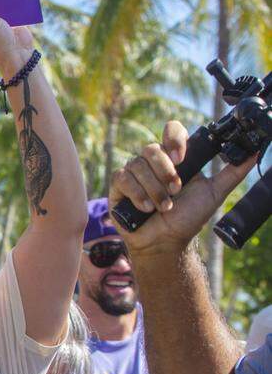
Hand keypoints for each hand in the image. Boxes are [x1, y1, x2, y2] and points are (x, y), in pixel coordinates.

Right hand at [110, 120, 256, 257]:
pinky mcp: (118, 185)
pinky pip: (123, 178)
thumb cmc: (187, 218)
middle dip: (165, 172)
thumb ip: (233, 172)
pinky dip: (137, 193)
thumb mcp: (214, 193)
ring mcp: (134, 172)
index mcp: (174, 158)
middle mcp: (153, 162)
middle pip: (152, 148)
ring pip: (137, 164)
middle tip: (175, 191)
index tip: (182, 158)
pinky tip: (145, 208)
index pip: (172, 131)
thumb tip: (256, 152)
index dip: (174, 138)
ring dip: (154, 189)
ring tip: (163, 207)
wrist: (166, 242)